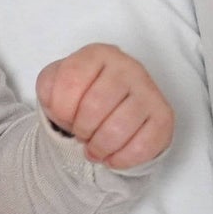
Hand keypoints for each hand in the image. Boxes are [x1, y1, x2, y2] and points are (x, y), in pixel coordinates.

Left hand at [35, 43, 173, 169]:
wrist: (107, 113)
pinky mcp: (163, 117)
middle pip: (94, 107)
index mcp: (98, 54)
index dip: (61, 109)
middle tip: (82, 133)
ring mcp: (149, 91)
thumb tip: (59, 104)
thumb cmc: (79, 98)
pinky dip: (120, 159)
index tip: (65, 115)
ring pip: (118, 129)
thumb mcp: (53, 86)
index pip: (71, 80)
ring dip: (99, 147)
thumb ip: (48, 88)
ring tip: (96, 146)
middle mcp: (128, 67)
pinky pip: (142, 146)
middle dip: (81, 129)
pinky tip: (113, 155)